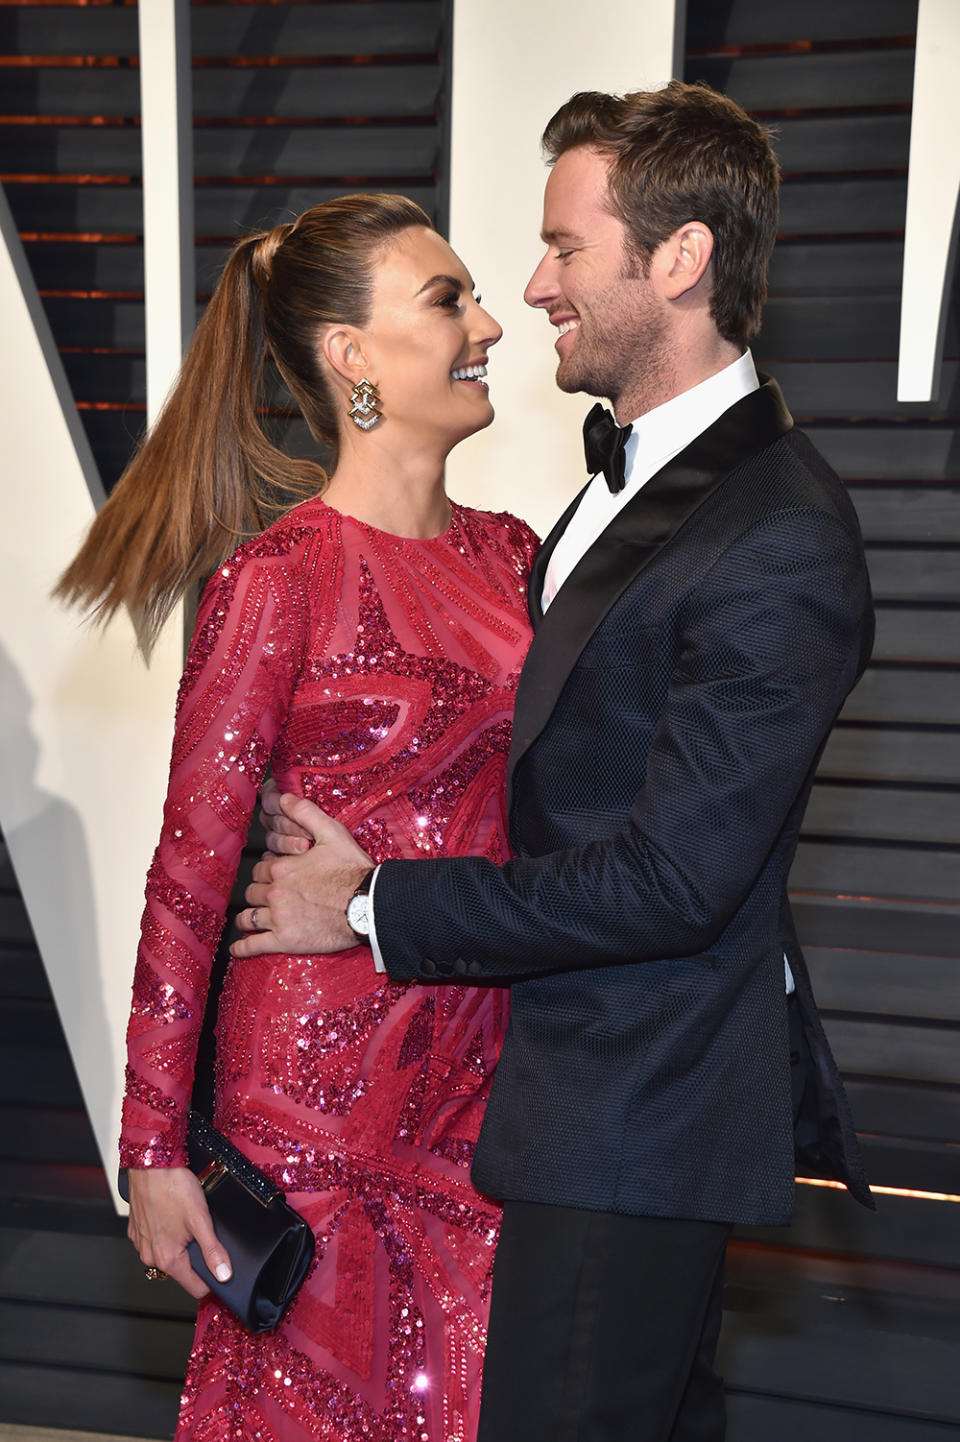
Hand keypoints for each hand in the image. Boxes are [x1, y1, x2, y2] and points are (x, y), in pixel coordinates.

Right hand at [127, 1166, 231, 1300]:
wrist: (151, 1164)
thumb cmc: (173, 1187)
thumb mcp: (201, 1220)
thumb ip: (213, 1251)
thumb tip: (224, 1275)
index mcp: (167, 1259)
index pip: (195, 1287)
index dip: (212, 1281)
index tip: (222, 1271)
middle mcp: (150, 1255)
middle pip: (182, 1270)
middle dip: (196, 1257)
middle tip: (204, 1233)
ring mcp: (141, 1243)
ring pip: (168, 1254)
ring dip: (180, 1244)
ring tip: (187, 1220)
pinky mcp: (136, 1229)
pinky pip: (155, 1240)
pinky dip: (166, 1233)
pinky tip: (173, 1215)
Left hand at [231, 793, 373, 957]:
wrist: (368, 904)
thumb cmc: (352, 869)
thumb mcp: (332, 833)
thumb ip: (305, 812)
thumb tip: (283, 797)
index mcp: (282, 867)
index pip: (260, 867)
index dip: (265, 870)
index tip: (272, 875)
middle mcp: (274, 892)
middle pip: (252, 892)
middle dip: (257, 893)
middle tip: (264, 897)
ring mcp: (278, 918)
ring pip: (248, 917)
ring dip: (246, 918)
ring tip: (247, 920)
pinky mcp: (285, 940)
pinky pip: (255, 946)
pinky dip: (243, 948)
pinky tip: (236, 950)